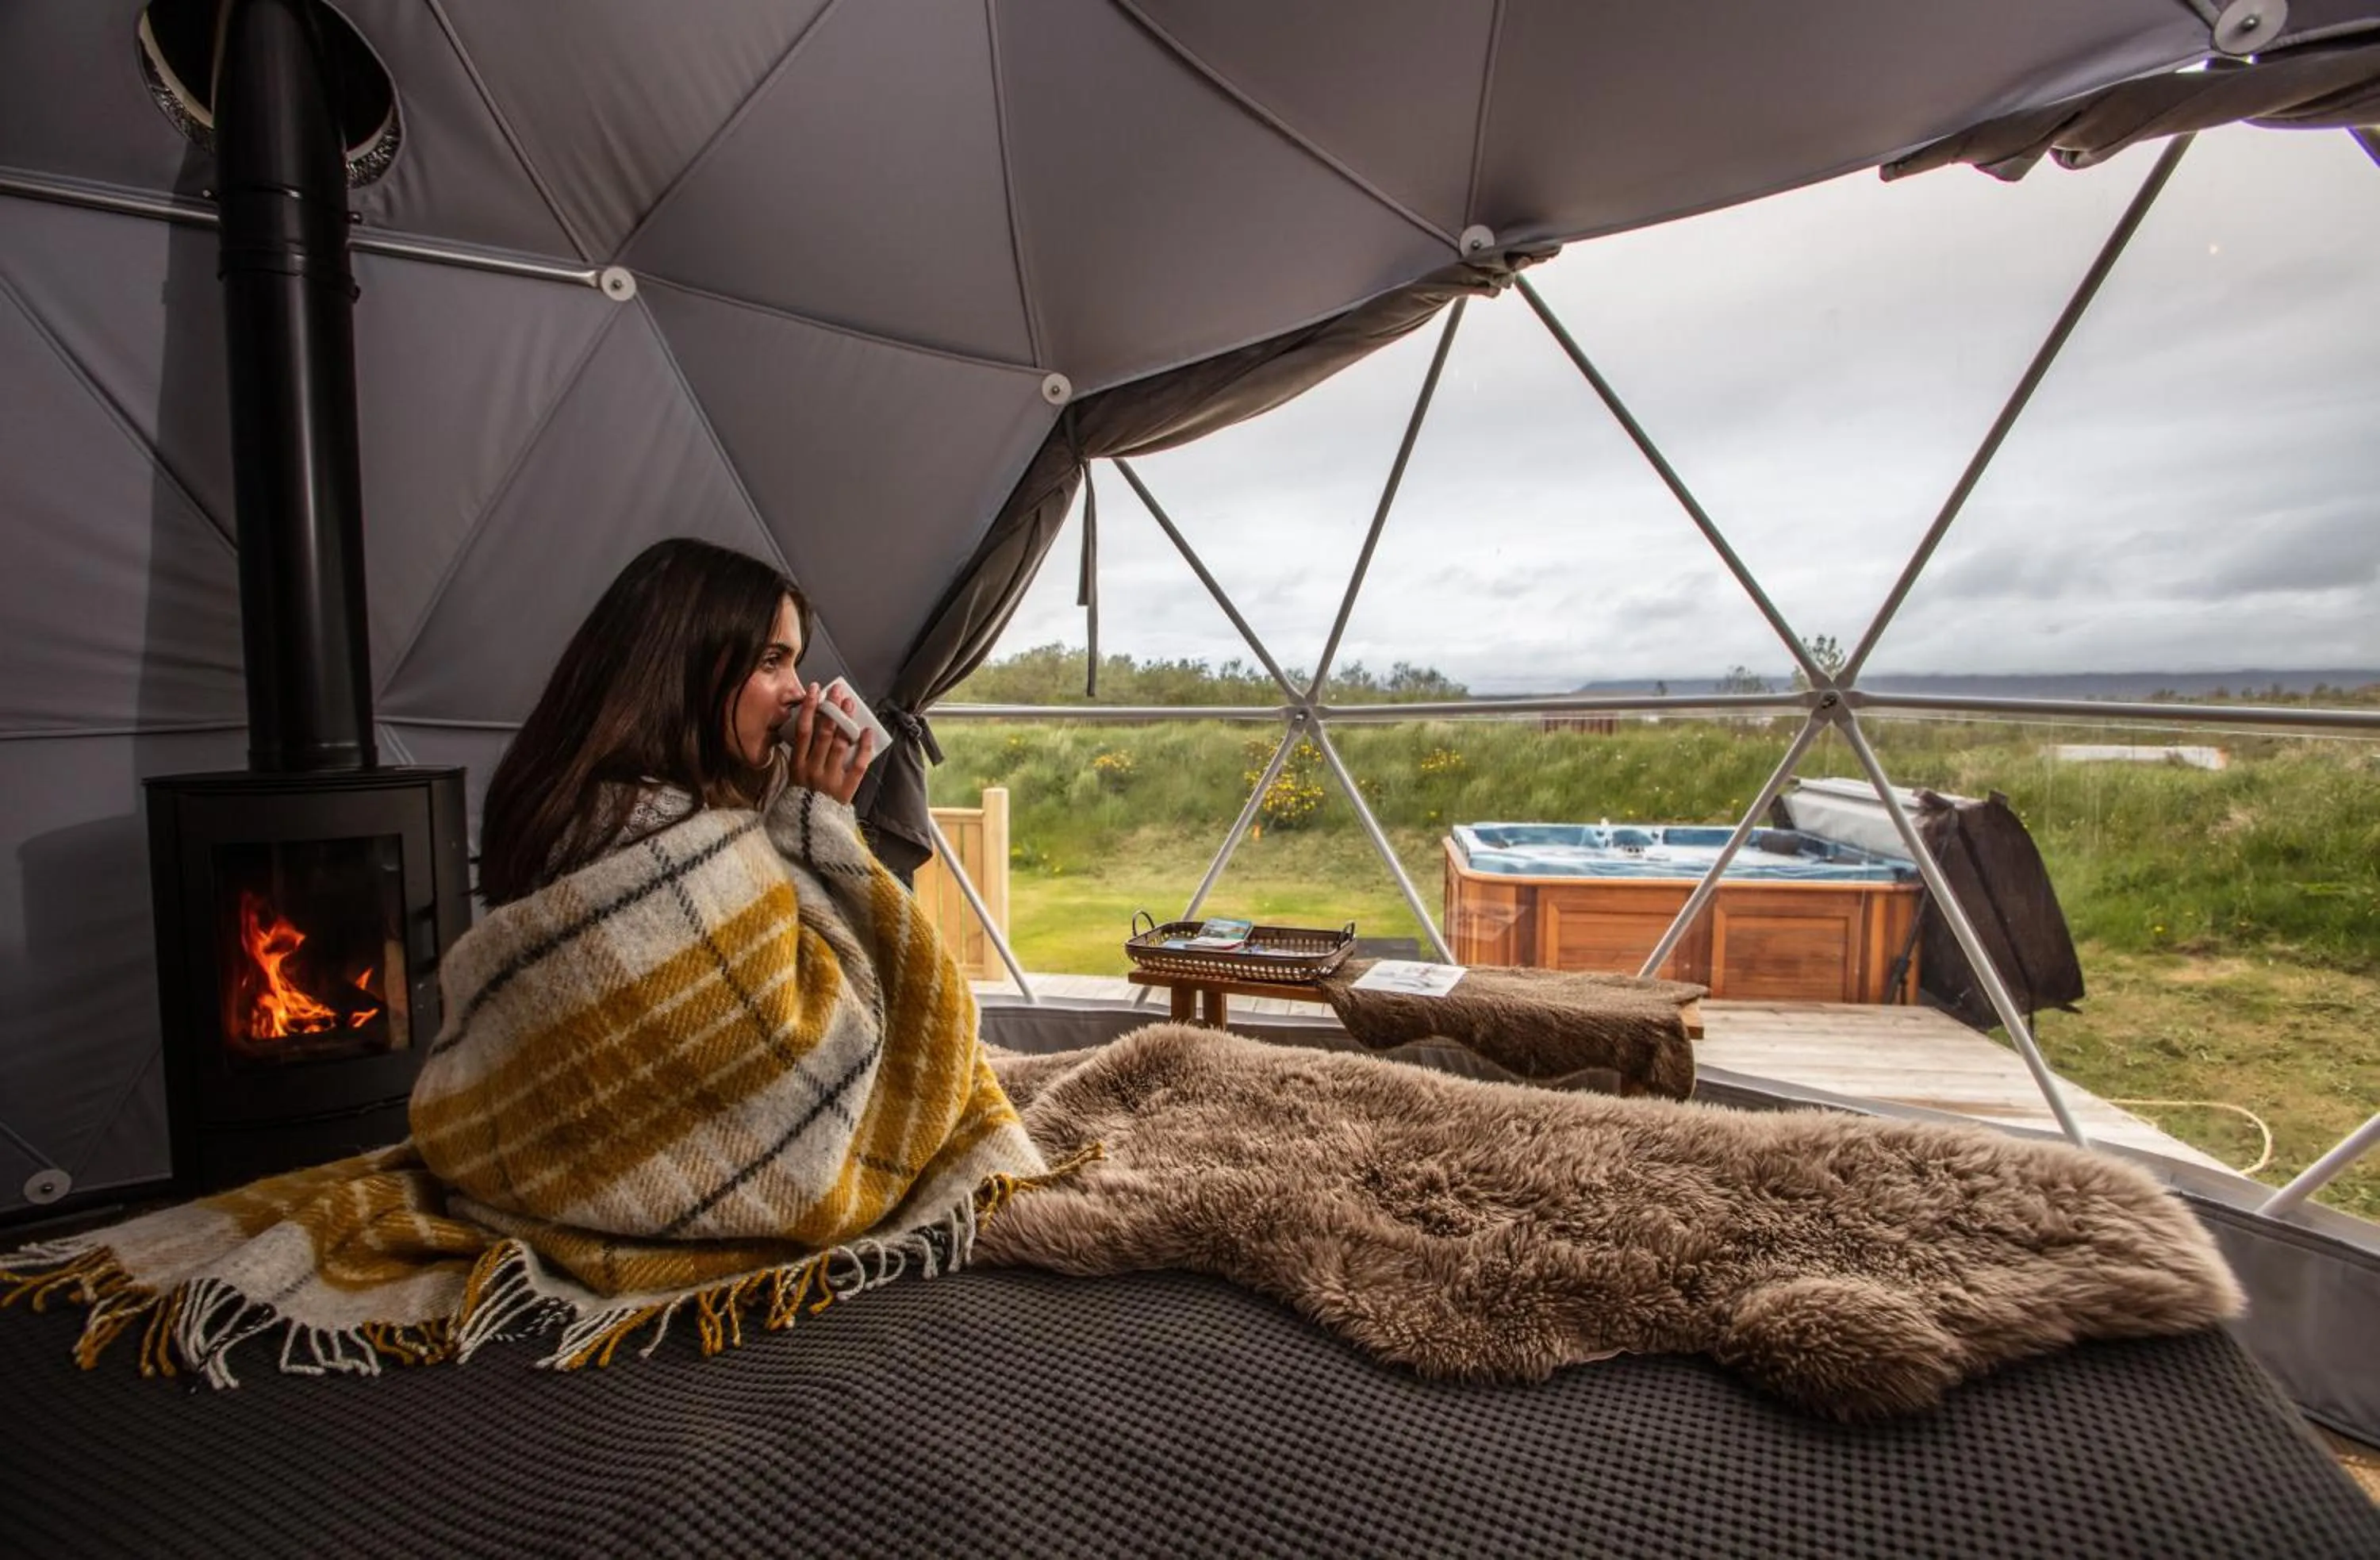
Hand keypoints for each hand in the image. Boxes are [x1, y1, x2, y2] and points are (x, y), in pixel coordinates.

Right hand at [785, 682, 873, 804]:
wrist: (808, 830)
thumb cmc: (801, 800)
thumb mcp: (793, 776)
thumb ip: (800, 754)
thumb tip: (808, 725)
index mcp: (797, 765)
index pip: (802, 731)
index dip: (809, 708)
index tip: (815, 690)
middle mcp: (813, 770)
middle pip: (823, 733)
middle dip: (831, 709)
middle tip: (838, 691)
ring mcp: (830, 779)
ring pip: (840, 745)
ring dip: (846, 722)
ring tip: (850, 704)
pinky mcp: (846, 789)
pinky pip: (857, 765)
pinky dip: (863, 748)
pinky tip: (867, 731)